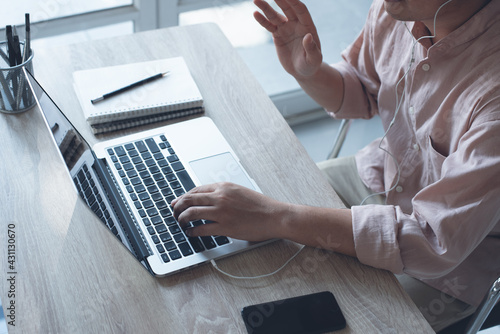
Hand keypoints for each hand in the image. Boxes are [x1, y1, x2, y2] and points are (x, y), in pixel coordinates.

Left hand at [171, 182, 288, 241]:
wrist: (275, 216)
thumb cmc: (261, 206)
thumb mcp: (240, 192)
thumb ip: (224, 193)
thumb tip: (209, 199)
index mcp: (224, 187)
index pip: (196, 190)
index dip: (183, 196)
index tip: (178, 201)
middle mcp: (220, 197)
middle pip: (189, 200)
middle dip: (177, 207)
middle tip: (174, 212)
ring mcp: (221, 212)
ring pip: (191, 213)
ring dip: (182, 219)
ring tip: (180, 223)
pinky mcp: (224, 227)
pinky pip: (201, 229)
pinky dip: (192, 232)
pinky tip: (191, 233)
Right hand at [253, 0, 322, 77]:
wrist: (302, 72)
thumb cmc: (311, 65)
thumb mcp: (314, 59)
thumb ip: (312, 48)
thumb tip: (308, 36)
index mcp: (307, 26)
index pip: (300, 10)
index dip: (294, 2)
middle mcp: (296, 24)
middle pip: (287, 8)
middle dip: (279, 0)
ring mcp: (286, 29)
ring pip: (275, 16)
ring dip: (266, 8)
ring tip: (256, 0)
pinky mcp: (278, 35)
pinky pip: (269, 26)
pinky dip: (262, 20)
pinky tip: (255, 14)